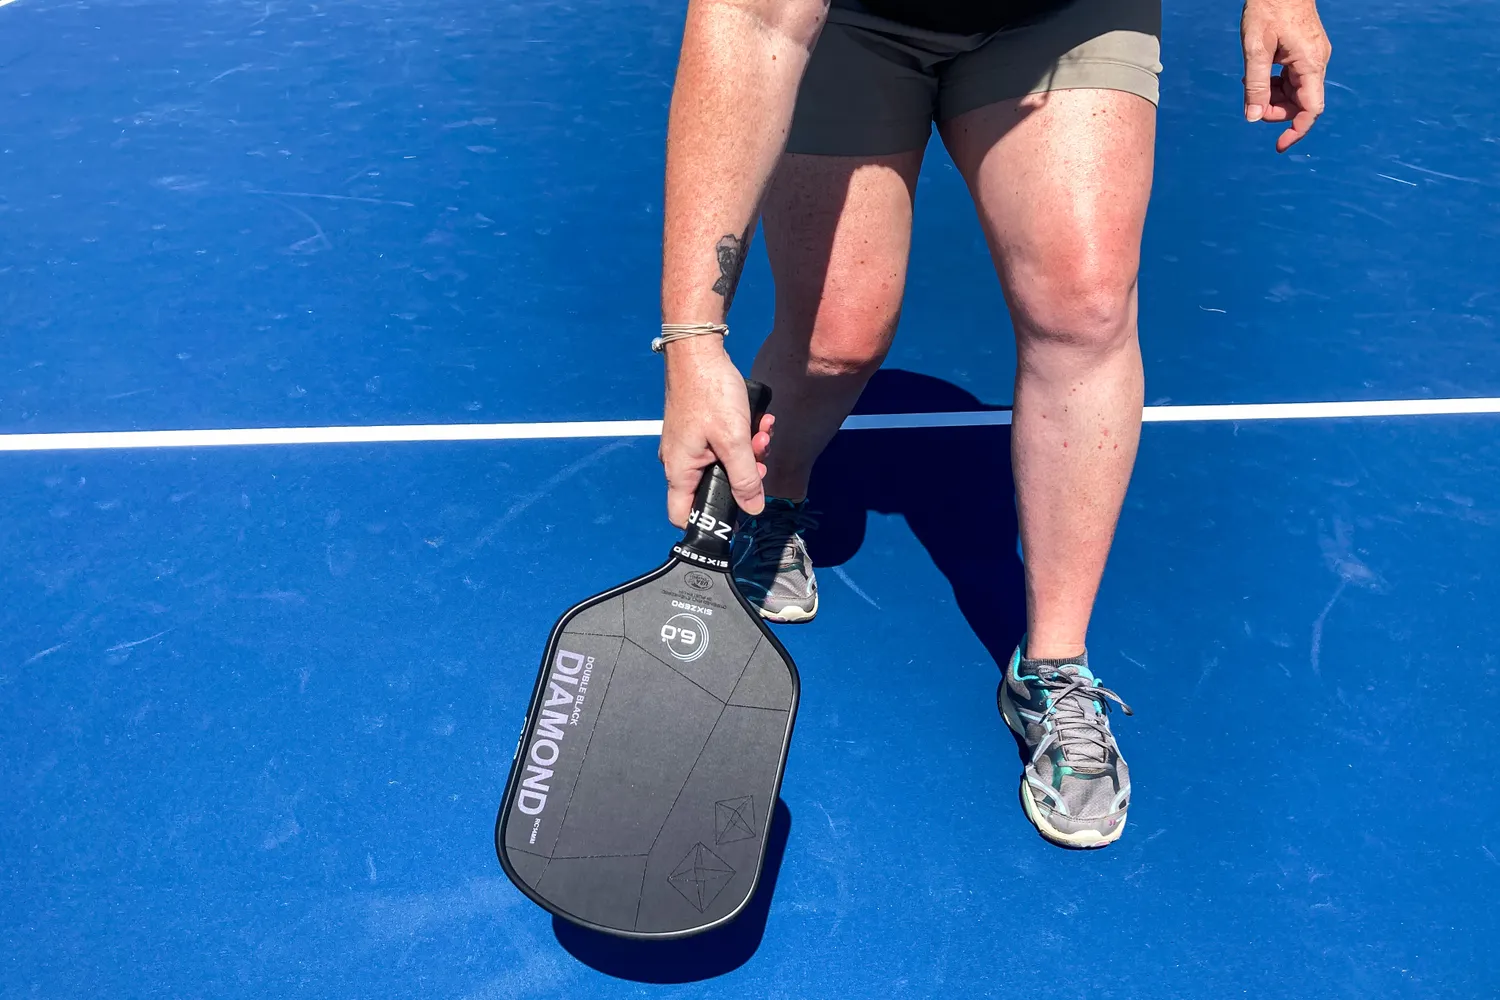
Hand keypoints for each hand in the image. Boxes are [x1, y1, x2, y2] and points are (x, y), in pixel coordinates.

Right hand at [660, 338, 773, 527]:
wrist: (698, 350)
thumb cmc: (710, 393)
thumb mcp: (733, 440)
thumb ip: (744, 478)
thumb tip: (753, 510)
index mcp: (680, 470)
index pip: (683, 514)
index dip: (709, 521)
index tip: (737, 517)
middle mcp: (680, 460)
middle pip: (714, 487)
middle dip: (743, 476)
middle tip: (760, 460)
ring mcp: (690, 443)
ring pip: (724, 463)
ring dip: (748, 453)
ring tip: (761, 432)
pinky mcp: (699, 427)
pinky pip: (723, 444)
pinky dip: (741, 437)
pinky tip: (757, 422)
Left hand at [1241, 0, 1331, 151]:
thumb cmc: (1268, 8)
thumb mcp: (1255, 49)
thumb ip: (1256, 85)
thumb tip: (1253, 118)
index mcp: (1310, 63)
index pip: (1311, 109)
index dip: (1296, 130)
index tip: (1279, 145)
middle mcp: (1317, 62)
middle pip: (1301, 103)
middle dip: (1277, 110)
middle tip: (1252, 102)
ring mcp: (1313, 56)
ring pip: (1296, 91)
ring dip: (1274, 96)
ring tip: (1251, 83)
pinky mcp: (1306, 51)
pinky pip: (1293, 78)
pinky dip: (1276, 83)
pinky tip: (1258, 75)